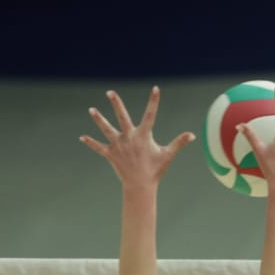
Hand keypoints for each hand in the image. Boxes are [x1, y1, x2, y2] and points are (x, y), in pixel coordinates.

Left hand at [81, 87, 195, 189]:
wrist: (140, 186)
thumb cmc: (155, 170)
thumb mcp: (168, 155)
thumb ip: (179, 143)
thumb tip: (193, 135)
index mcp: (143, 135)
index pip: (150, 114)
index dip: (154, 101)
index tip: (156, 88)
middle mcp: (129, 137)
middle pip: (121, 117)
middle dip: (116, 103)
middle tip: (110, 92)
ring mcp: (118, 145)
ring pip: (106, 129)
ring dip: (99, 119)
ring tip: (91, 109)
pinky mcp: (111, 154)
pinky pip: (99, 147)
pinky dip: (91, 143)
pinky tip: (82, 137)